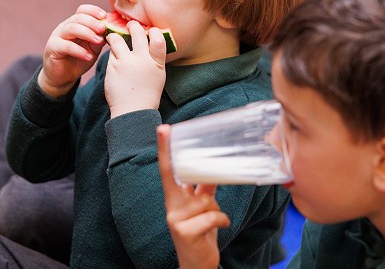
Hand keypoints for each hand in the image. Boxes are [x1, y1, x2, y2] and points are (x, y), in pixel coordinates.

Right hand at [38, 5, 106, 97]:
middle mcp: (64, 27)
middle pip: (78, 18)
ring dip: (87, 33)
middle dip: (92, 22)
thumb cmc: (79, 59)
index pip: (82, 10)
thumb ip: (100, 38)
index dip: (93, 10)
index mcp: (74, 23)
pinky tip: (89, 57)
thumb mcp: (93, 48)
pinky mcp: (52, 48)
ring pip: (71, 28)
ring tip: (98, 41)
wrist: (63, 77)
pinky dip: (79, 50)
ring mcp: (57, 37)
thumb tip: (114, 29)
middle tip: (103, 29)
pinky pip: (66, 46)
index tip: (105, 16)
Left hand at [104, 21, 165, 117]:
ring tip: (113, 36)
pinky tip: (112, 54)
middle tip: (130, 25)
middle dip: (133, 26)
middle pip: (137, 33)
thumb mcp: (158, 75)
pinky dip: (112, 52)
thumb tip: (150, 43)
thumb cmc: (147, 94)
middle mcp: (142, 60)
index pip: (158, 38)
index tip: (150, 29)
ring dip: (115, 35)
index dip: (154, 30)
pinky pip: (111, 53)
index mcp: (156, 63)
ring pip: (117, 39)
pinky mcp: (112, 67)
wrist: (132, 111)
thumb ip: (154, 59)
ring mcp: (126, 63)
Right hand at [157, 125, 228, 268]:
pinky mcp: (184, 232)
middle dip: (169, 153)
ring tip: (214, 221)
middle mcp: (171, 206)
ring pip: (206, 199)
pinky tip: (219, 227)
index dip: (165, 150)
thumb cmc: (200, 235)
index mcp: (174, 198)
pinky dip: (222, 220)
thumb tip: (214, 170)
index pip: (168, 170)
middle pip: (174, 175)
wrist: (197, 266)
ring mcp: (175, 220)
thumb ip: (204, 190)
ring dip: (217, 209)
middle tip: (164, 129)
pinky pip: (212, 215)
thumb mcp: (202, 209)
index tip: (162, 130)